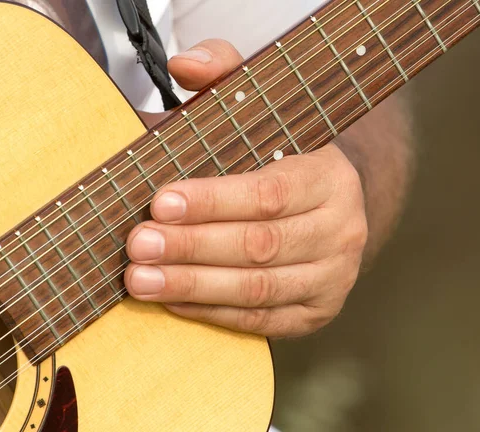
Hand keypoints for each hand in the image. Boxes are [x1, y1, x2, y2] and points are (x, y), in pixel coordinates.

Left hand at [125, 40, 367, 337]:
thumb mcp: (262, 111)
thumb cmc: (281, 159)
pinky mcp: (317, 312)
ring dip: (194, 286)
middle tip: (138, 245)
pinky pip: (261, 320)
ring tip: (141, 280)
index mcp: (329, 178)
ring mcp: (333, 277)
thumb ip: (224, 76)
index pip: (268, 193)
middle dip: (193, 247)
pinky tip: (173, 302)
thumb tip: (183, 64)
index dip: (212, 201)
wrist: (329, 208)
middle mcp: (341, 230)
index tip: (160, 202)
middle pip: (260, 245)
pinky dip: (213, 313)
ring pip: (258, 289)